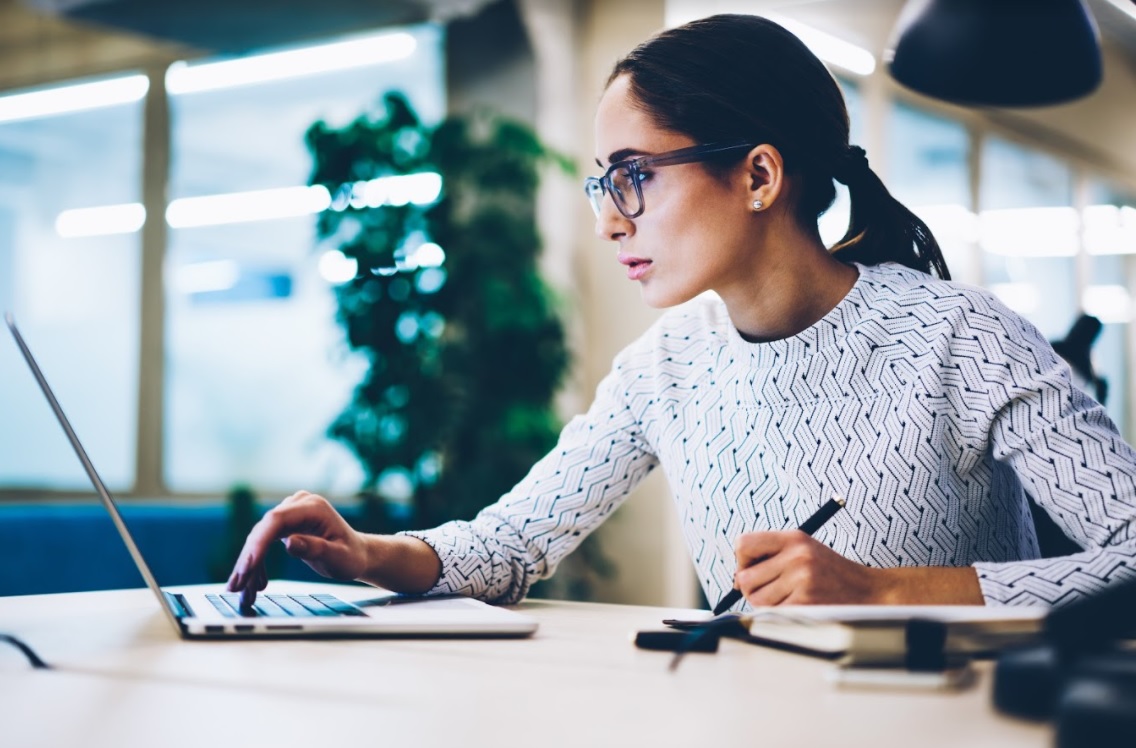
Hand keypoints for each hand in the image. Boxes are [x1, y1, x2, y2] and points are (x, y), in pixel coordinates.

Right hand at [226, 490, 370, 607]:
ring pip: (260, 538)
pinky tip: (254, 584)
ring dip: (249, 566)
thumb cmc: (351, 556)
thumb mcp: (339, 557)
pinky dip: (258, 564)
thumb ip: (316, 549)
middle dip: (248, 560)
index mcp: (313, 507)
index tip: (248, 566)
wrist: (357, 554)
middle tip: (236, 586)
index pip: (277, 520)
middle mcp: (298, 505)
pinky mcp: (286, 524)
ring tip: (241, 591)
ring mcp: (291, 513)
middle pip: (264, 530)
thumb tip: (289, 542)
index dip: (259, 543)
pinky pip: (264, 543)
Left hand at [733, 530, 883, 605]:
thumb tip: (737, 579)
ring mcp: (802, 579)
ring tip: (789, 597)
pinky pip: (772, 614)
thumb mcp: (804, 549)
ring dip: (766, 604)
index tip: (752, 569)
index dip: (742, 560)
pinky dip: (779, 615)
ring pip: (756, 599)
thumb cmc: (830, 572)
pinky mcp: (806, 603)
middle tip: (772, 589)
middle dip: (752, 588)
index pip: (743, 543)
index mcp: (793, 538)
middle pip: (744, 577)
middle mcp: (796, 556)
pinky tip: (798, 606)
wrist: (868, 590)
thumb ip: (771, 556)